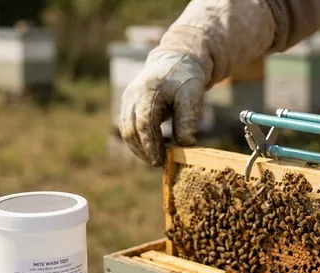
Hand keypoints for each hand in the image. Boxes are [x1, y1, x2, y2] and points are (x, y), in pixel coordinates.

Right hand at [118, 49, 205, 166]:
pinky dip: (138, 140)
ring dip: (140, 148)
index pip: (145, 124)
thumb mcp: (192, 96)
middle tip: (160, 163)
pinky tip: (155, 145)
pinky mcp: (127, 105)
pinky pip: (127, 127)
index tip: (160, 161)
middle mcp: (132, 95)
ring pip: (126, 131)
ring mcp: (127, 99)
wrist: (175, 62)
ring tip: (158, 156)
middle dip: (144, 150)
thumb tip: (185, 144)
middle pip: (131, 130)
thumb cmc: (185, 79)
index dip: (151, 145)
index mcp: (148, 91)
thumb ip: (187, 119)